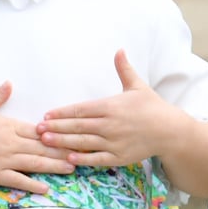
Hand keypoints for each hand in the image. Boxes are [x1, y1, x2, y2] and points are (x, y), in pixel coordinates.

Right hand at [0, 82, 75, 191]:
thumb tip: (9, 84)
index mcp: (9, 126)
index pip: (38, 130)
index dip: (57, 133)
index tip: (72, 133)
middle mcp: (11, 143)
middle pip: (42, 147)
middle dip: (64, 150)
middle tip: (83, 152)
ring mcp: (6, 160)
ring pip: (35, 163)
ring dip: (55, 166)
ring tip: (72, 168)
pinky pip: (19, 180)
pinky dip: (33, 184)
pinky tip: (46, 188)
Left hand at [37, 50, 176, 166]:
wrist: (170, 130)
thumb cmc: (152, 107)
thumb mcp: (137, 86)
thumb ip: (124, 69)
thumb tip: (119, 49)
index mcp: (111, 106)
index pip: (80, 109)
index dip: (62, 112)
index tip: (47, 114)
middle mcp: (110, 124)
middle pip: (77, 126)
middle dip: (56, 127)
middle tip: (37, 129)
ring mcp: (114, 142)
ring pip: (83, 142)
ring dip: (63, 142)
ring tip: (45, 141)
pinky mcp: (119, 156)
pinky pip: (97, 158)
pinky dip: (82, 159)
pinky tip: (68, 158)